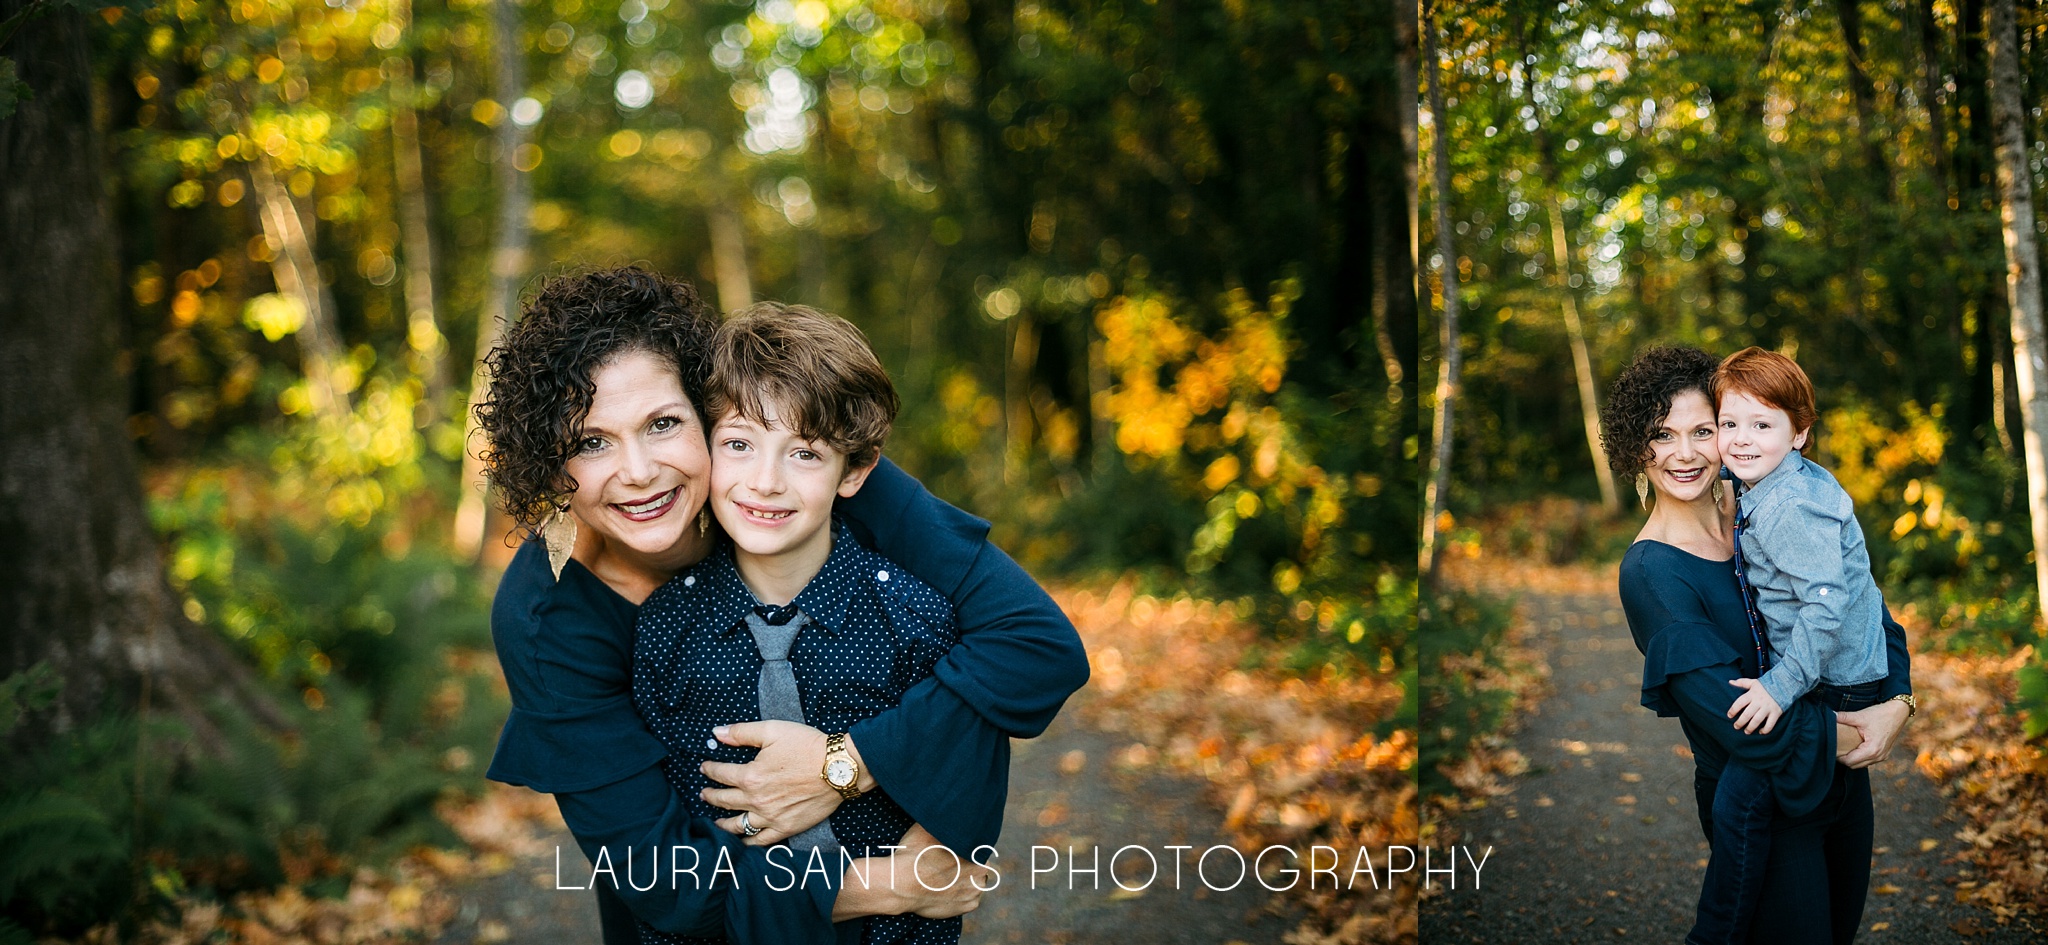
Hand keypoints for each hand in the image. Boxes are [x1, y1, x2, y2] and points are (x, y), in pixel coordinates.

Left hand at [701, 720, 839, 845]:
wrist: (838, 767)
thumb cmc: (807, 746)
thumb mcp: (773, 730)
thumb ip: (742, 732)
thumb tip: (717, 733)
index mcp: (750, 776)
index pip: (721, 774)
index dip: (710, 770)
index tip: (704, 768)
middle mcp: (756, 801)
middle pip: (724, 801)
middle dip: (711, 796)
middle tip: (704, 794)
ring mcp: (770, 817)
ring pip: (737, 825)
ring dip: (722, 823)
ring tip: (715, 822)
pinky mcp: (786, 828)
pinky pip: (761, 841)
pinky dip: (747, 843)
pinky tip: (741, 842)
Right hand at [831, 825, 992, 920]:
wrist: (900, 885)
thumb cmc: (913, 854)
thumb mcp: (926, 828)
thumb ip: (941, 820)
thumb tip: (946, 804)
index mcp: (975, 851)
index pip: (980, 847)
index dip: (968, 848)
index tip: (956, 850)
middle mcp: (980, 872)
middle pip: (981, 866)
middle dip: (969, 864)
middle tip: (951, 863)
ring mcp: (974, 891)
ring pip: (977, 883)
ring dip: (968, 880)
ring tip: (949, 877)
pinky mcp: (966, 906)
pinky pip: (970, 900)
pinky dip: (962, 896)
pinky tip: (949, 890)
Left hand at [1727, 678, 1783, 734]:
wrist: (1784, 686)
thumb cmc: (1766, 686)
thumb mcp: (1753, 682)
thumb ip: (1742, 683)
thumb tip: (1730, 682)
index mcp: (1752, 694)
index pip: (1740, 703)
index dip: (1733, 710)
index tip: (1729, 716)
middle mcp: (1759, 702)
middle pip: (1747, 714)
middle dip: (1740, 722)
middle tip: (1736, 727)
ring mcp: (1768, 708)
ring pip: (1757, 720)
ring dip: (1751, 727)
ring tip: (1746, 731)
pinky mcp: (1776, 713)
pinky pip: (1770, 724)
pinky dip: (1765, 730)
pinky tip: (1761, 732)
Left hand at [1837, 699, 1911, 767]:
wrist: (1898, 712)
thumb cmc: (1880, 714)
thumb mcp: (1860, 716)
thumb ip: (1843, 717)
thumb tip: (1829, 715)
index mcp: (1872, 750)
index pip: (1850, 762)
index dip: (1839, 756)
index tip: (1832, 748)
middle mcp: (1879, 756)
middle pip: (1855, 765)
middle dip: (1844, 758)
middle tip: (1836, 747)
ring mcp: (1883, 756)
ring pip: (1862, 764)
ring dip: (1853, 758)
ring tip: (1844, 747)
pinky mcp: (1884, 753)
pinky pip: (1869, 760)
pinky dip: (1861, 756)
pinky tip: (1855, 747)